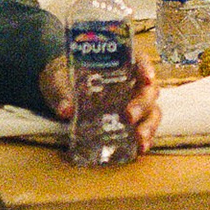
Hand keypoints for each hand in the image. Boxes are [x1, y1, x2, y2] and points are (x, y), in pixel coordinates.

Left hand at [35, 44, 162, 153]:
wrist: (57, 91)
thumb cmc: (61, 77)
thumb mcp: (57, 80)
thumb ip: (61, 93)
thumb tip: (66, 110)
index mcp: (118, 64)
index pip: (140, 60)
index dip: (147, 68)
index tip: (148, 79)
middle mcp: (130, 83)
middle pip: (148, 90)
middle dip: (142, 104)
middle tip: (129, 117)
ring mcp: (132, 103)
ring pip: (151, 111)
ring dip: (149, 126)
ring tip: (140, 141)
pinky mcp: (129, 122)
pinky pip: (143, 128)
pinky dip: (145, 139)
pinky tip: (140, 149)